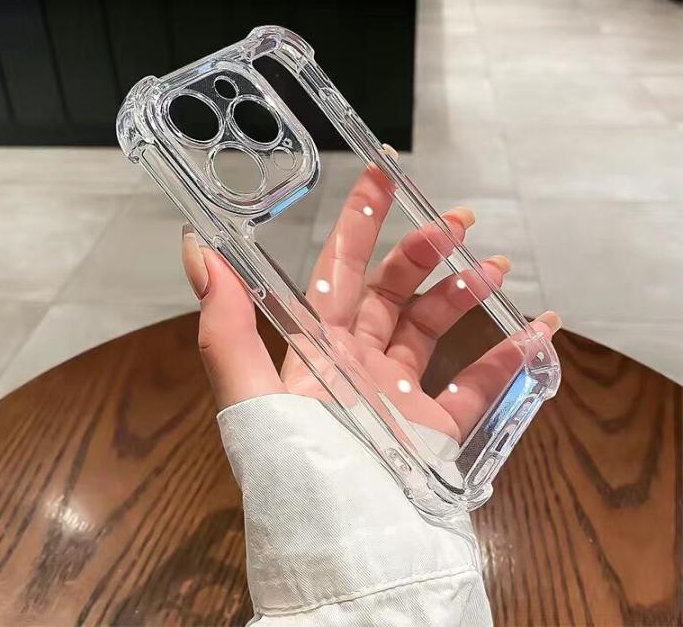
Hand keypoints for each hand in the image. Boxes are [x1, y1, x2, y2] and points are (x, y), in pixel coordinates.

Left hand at [182, 163, 560, 443]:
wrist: (351, 560)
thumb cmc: (297, 478)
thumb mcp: (252, 399)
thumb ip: (225, 326)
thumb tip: (197, 251)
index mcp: (318, 350)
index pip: (338, 270)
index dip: (358, 222)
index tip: (382, 173)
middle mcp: (358, 365)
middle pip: (394, 292)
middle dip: (424, 250)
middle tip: (459, 221)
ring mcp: (401, 396)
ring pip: (434, 328)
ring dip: (464, 292)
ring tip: (496, 268)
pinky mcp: (438, 431)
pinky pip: (479, 384)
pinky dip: (509, 355)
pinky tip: (536, 329)